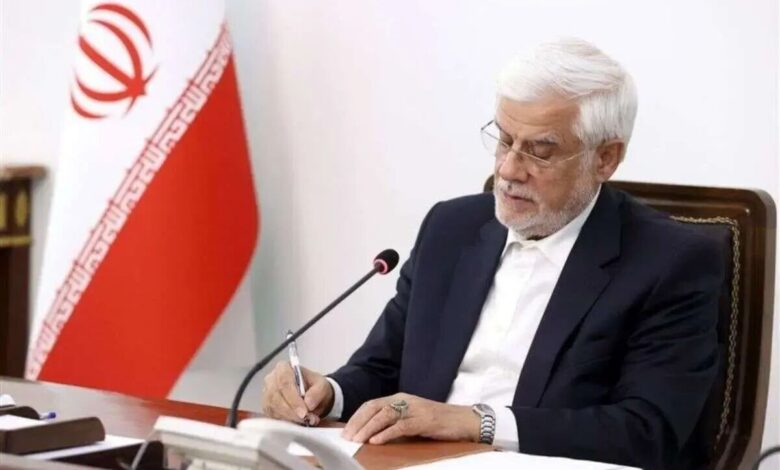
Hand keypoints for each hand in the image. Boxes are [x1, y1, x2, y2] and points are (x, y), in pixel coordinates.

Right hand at [261, 361, 334, 425]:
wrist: (311, 396)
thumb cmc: (313, 386)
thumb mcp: (321, 385)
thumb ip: (317, 391)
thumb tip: (308, 403)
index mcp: (283, 368)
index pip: (284, 383)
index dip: (293, 399)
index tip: (304, 412)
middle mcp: (271, 380)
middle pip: (276, 397)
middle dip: (292, 411)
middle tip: (307, 419)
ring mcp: (267, 394)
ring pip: (274, 409)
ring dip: (290, 418)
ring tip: (306, 421)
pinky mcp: (267, 408)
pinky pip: (273, 417)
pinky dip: (286, 422)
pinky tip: (297, 423)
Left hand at [341, 393, 479, 444]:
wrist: (464, 420)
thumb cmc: (437, 422)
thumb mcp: (412, 418)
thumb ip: (394, 421)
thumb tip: (371, 433)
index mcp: (400, 398)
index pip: (371, 404)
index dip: (357, 417)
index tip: (345, 431)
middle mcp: (404, 400)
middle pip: (374, 408)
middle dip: (358, 422)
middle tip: (347, 437)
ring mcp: (414, 409)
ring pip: (384, 415)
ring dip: (368, 428)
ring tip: (357, 440)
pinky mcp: (423, 420)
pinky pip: (401, 426)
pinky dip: (386, 434)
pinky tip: (376, 441)